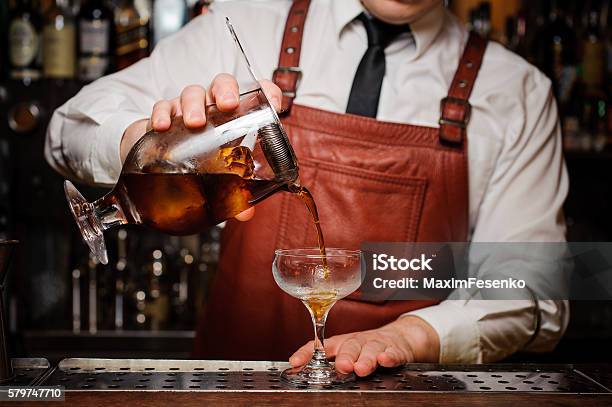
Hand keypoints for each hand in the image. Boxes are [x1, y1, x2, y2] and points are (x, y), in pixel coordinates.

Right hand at [120, 74, 282, 221]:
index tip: (274, 100)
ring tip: (195, 123)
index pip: (255, 95)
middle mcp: (212, 108)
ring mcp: (187, 109)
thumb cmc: (198, 161)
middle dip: (225, 91)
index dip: (266, 91)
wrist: (159, 161)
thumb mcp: (218, 175)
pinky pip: (163, 106)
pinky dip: (163, 112)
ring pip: (192, 92)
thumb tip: (246, 213)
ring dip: (194, 104)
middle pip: (221, 84)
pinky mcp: (163, 115)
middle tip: (227, 105)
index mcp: (234, 117)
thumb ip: (233, 192)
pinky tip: (163, 126)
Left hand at [289, 316, 439, 376]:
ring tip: (361, 369)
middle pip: (350, 347)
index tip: (294, 361)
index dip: (307, 352)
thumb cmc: (366, 348)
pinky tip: (385, 360)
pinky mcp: (395, 349)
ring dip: (366, 359)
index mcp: (342, 343)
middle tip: (341, 366)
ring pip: (371, 350)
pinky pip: (393, 352)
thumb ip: (326, 361)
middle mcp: (358, 341)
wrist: (399, 338)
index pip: (321, 346)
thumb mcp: (345, 353)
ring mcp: (377, 344)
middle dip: (345, 356)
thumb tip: (297, 370)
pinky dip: (389, 356)